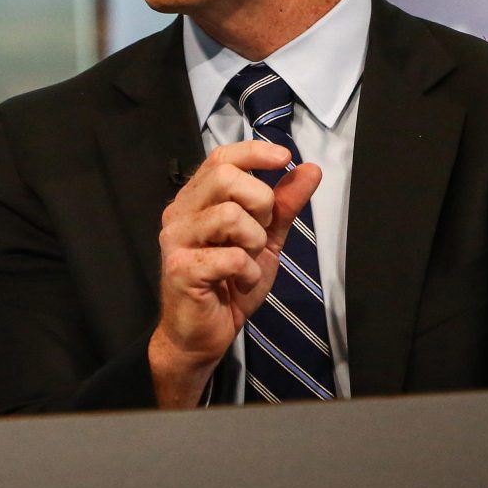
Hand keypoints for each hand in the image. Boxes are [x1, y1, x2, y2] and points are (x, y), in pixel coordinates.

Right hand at [148, 140, 320, 407]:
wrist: (203, 335)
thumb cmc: (229, 284)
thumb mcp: (266, 240)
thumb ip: (284, 205)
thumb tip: (310, 169)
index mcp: (197, 200)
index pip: (221, 158)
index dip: (254, 151)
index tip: (284, 157)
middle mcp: (181, 213)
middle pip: (225, 177)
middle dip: (261, 201)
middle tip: (262, 229)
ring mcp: (177, 240)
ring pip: (230, 215)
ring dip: (254, 241)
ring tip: (248, 261)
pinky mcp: (181, 269)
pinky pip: (230, 256)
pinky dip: (248, 272)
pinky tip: (240, 282)